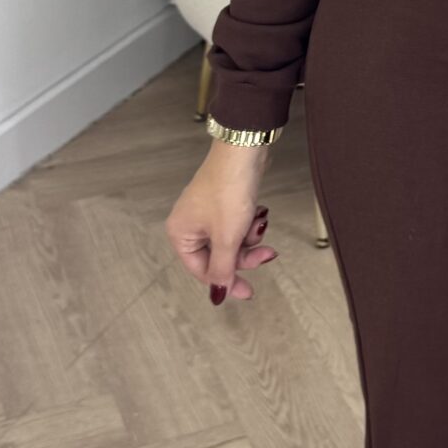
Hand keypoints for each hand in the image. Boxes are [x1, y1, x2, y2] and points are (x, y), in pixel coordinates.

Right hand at [166, 141, 277, 304]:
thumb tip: (218, 295)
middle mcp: (189, 225)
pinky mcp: (223, 204)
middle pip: (219, 257)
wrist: (243, 152)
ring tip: (259, 223)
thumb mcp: (227, 238)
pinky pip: (237, 227)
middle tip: (266, 253)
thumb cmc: (228, 191)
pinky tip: (258, 213)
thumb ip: (222, 269)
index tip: (248, 291)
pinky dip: (249, 224)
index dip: (226, 282)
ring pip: (231, 242)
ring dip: (249, 238)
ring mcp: (206, 214)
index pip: (202, 271)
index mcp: (181, 234)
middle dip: (245, 255)